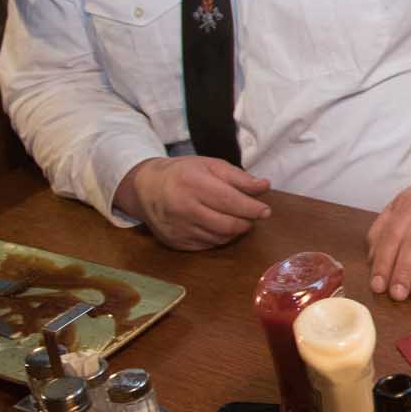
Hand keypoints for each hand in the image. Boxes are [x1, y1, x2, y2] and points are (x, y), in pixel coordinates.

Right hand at [114, 156, 271, 249]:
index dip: (252, 208)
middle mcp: (184, 209)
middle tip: (254, 216)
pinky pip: (207, 245)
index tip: (266, 211)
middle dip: (246, 222)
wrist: (144, 188)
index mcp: (193, 184)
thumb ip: (238, 177)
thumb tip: (264, 186)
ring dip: (235, 231)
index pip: (230, 201)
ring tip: (238, 219)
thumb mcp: (209, 166)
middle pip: (226, 224)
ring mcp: (178, 228)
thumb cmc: (182, 173)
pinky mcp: (175, 242)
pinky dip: (220, 238)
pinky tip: (221, 227)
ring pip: (219, 238)